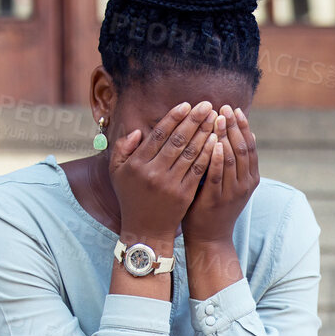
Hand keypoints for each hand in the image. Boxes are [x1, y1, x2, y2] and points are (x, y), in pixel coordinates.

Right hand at [108, 100, 216, 242]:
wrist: (145, 231)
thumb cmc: (131, 198)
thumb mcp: (118, 173)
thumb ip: (123, 149)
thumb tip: (139, 131)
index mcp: (138, 164)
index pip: (159, 135)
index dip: (174, 118)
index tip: (187, 105)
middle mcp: (154, 172)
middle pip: (178, 141)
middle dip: (194, 121)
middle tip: (207, 105)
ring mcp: (170, 184)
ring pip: (191, 154)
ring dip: (205, 134)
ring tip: (215, 119)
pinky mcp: (184, 195)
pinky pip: (199, 170)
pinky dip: (208, 154)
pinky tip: (217, 142)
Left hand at [183, 106, 259, 246]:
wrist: (210, 238)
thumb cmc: (215, 206)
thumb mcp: (231, 182)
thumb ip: (234, 161)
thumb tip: (242, 133)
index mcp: (251, 178)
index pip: (250, 146)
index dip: (242, 126)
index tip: (234, 108)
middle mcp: (245, 184)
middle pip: (243, 149)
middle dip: (234, 126)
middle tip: (224, 108)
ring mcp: (232, 193)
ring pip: (232, 159)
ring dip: (225, 137)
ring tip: (218, 118)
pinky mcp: (216, 199)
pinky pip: (217, 175)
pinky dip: (217, 158)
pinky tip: (212, 142)